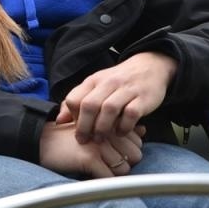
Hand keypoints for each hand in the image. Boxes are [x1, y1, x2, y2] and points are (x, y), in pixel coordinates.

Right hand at [38, 118, 143, 178]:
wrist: (39, 141)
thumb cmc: (68, 137)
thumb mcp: (94, 126)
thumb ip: (118, 127)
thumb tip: (143, 131)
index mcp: (108, 121)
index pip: (137, 142)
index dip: (127, 152)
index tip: (111, 153)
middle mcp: (105, 130)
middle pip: (136, 155)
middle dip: (124, 163)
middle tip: (105, 163)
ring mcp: (98, 143)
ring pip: (124, 169)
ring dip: (113, 175)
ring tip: (97, 170)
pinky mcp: (89, 157)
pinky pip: (110, 178)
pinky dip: (103, 183)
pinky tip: (91, 176)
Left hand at [57, 52, 176, 142]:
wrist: (149, 67)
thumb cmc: (118, 82)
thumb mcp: (95, 86)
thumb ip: (78, 101)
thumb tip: (59, 121)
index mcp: (93, 80)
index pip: (74, 98)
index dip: (72, 117)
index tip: (76, 129)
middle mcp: (108, 83)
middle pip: (90, 105)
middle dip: (85, 126)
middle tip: (85, 140)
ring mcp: (126, 90)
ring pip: (109, 109)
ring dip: (103, 128)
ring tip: (100, 139)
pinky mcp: (143, 98)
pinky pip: (131, 114)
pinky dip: (124, 126)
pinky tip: (120, 133)